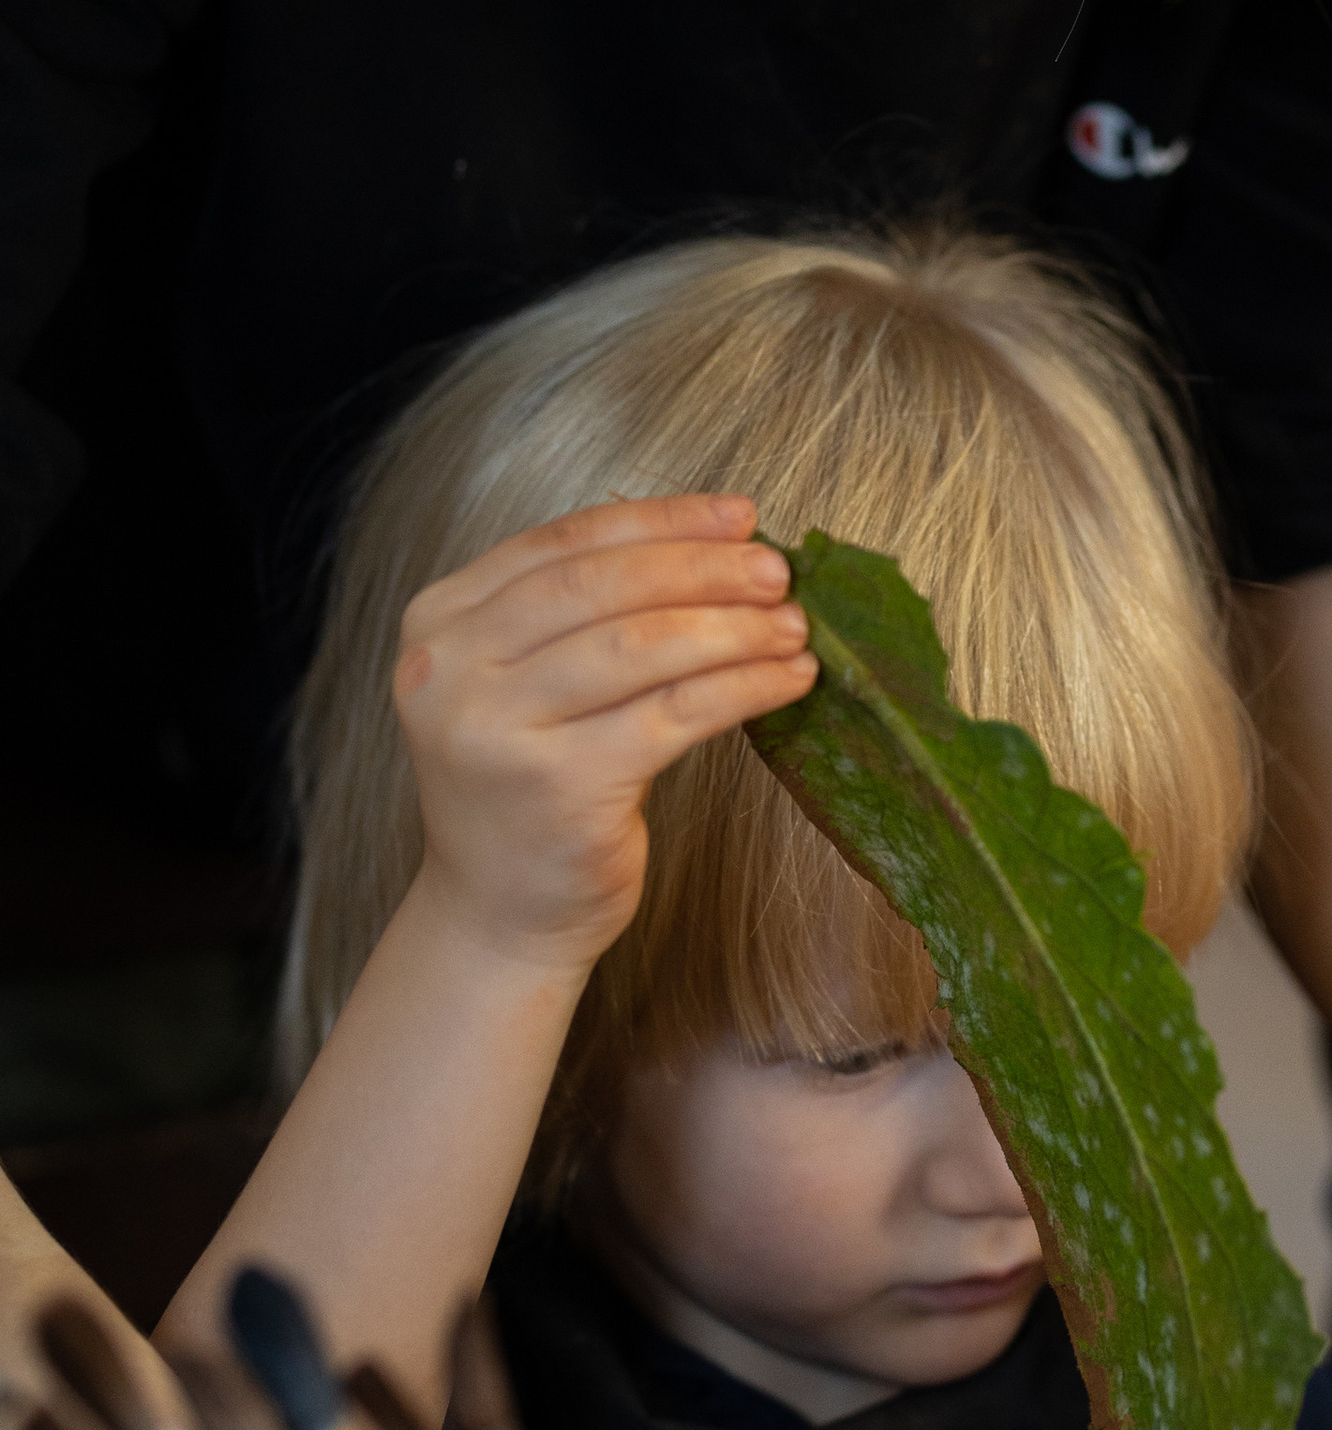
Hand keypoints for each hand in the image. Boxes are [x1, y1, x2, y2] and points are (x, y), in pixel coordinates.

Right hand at [395, 495, 817, 977]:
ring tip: (794, 624)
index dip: (662, 520)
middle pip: (602, 586)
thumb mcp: (524, 684)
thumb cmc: (530, 790)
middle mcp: (451, 670)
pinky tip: (787, 680)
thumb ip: (583, 615)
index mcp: (439, 622)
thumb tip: (718, 545)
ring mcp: (498, 731)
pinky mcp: (559, 788)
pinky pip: (673, 715)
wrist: (498, 914)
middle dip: (703, 568)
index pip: (564, 542)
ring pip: (642, 647)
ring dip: (734, 627)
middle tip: (777, 570)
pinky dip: (742, 688)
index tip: (740, 515)